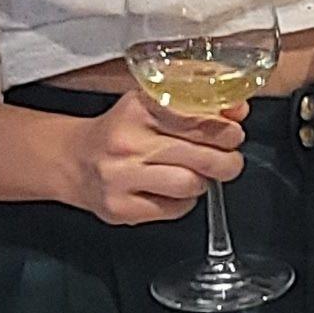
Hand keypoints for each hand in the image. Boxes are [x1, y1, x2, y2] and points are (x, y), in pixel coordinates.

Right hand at [57, 83, 244, 227]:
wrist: (74, 160)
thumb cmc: (122, 131)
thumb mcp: (152, 104)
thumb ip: (198, 103)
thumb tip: (239, 109)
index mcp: (139, 107)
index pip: (198, 117)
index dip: (226, 128)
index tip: (233, 132)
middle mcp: (128, 141)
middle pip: (202, 155)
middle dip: (227, 160)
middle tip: (228, 159)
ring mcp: (121, 176)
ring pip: (191, 184)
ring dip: (204, 182)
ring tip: (197, 174)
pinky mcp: (120, 207)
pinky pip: (175, 209)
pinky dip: (184, 201)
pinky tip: (172, 190)